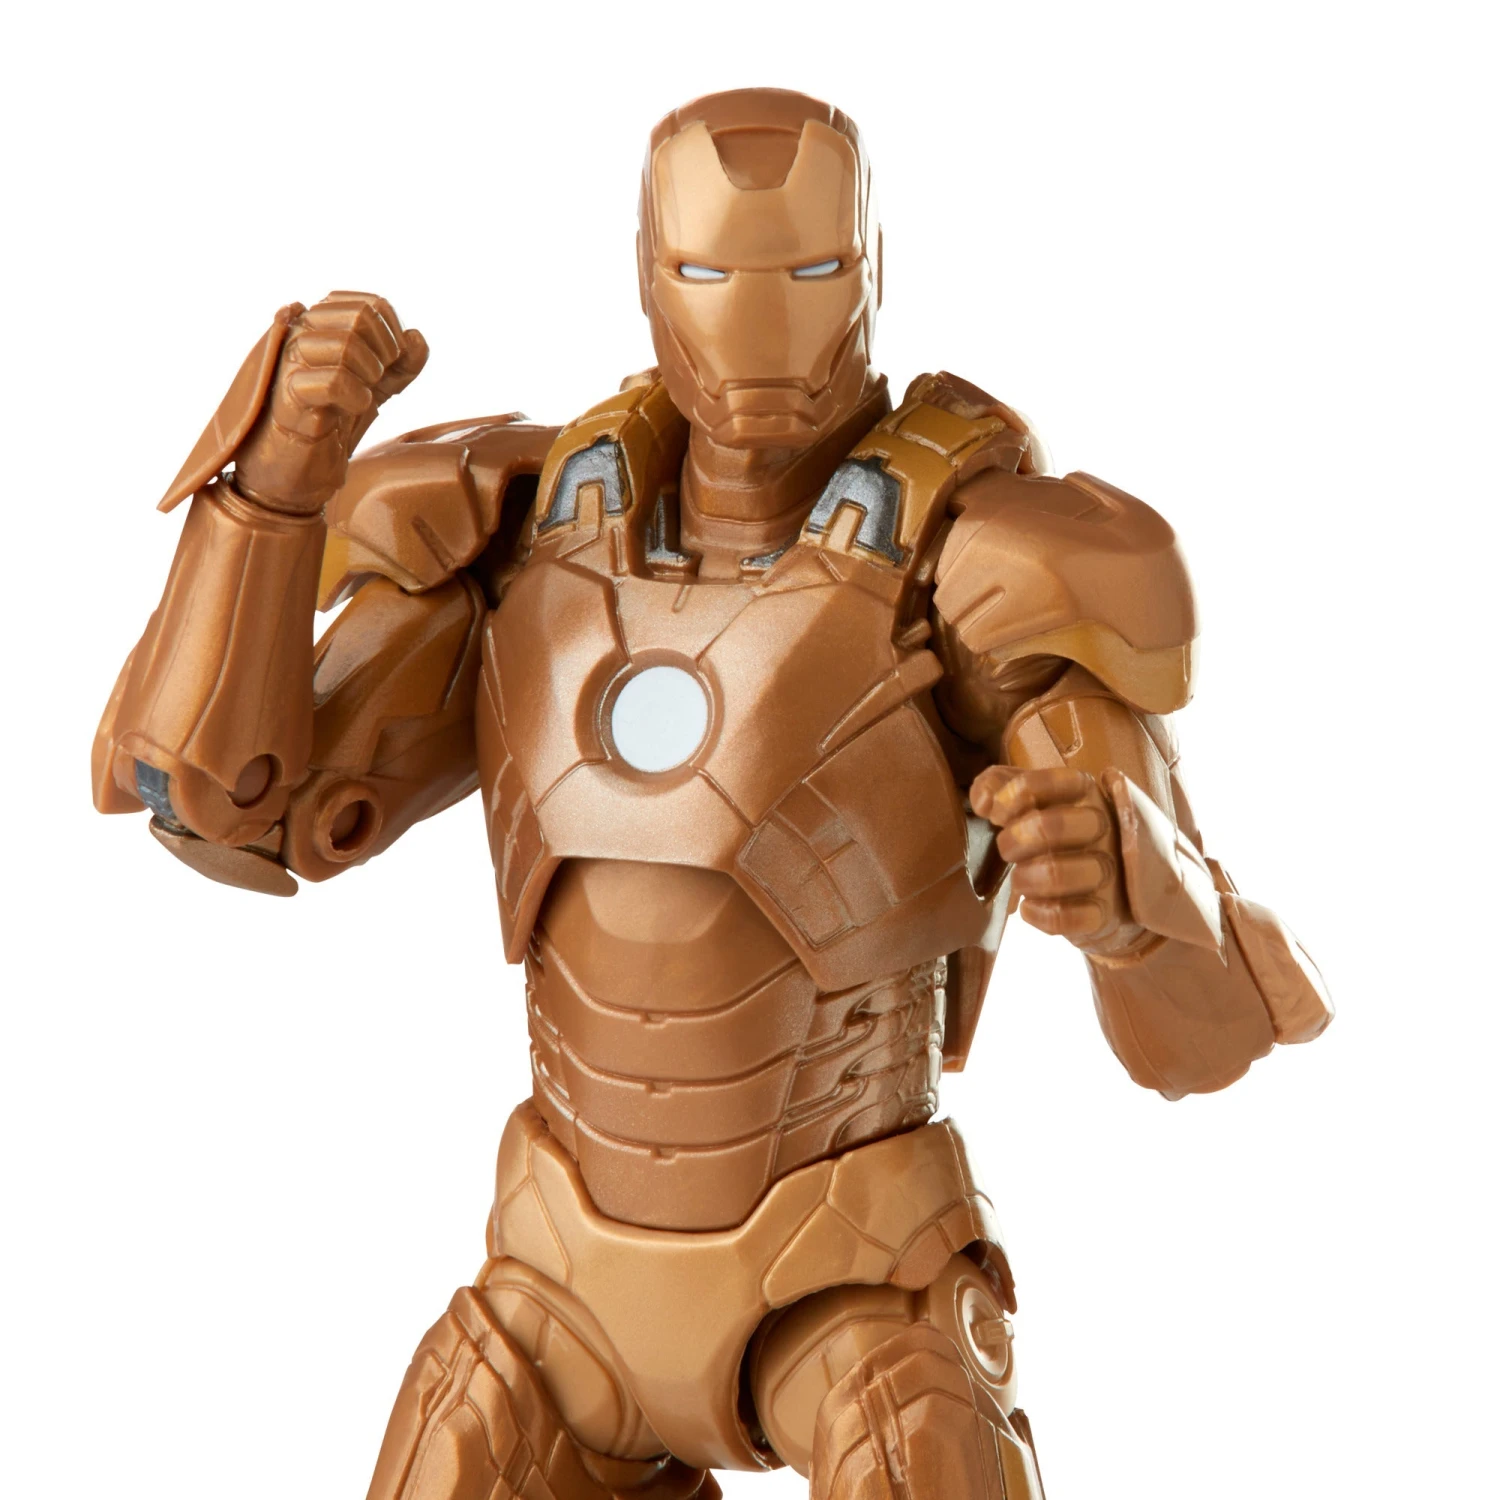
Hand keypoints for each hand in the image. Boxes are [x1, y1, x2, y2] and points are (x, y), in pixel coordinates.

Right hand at [233, 291, 427, 512]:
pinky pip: (332, 381)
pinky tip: (354, 408)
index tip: (393, 363)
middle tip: (380, 379)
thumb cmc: (332, 422)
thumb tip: (416, 336)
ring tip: (365, 395)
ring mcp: (292, 361)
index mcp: (322, 324)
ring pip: (346, 344)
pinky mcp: (288, 395)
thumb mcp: (377, 387)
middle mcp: (302, 333)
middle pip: (361, 317)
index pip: (370, 304)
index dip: (394, 333)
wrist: (297, 469)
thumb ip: (401, 363)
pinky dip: (356, 395)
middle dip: (386, 350)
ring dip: (371, 373)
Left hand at [970, 765, 1143, 954]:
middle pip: (1050, 826)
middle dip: (1013, 841)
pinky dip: (1038, 914)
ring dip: (1024, 880)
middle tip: (1006, 851)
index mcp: (1083, 792)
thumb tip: (984, 801)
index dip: (1012, 797)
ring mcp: (1108, 869)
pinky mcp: (1105, 910)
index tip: (997, 814)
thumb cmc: (1057, 834)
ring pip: (1057, 874)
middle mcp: (1102, 826)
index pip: (1047, 782)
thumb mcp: (1030, 799)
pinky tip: (1030, 908)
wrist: (1110, 887)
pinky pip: (1066, 916)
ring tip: (1020, 881)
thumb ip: (999, 785)